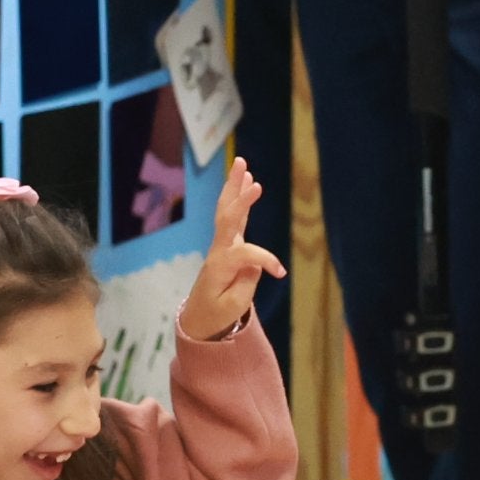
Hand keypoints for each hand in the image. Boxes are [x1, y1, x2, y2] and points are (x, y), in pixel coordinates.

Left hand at [183, 160, 283, 338]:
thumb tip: (256, 263)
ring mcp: (222, 244)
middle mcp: (219, 250)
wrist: (199, 317)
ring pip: (227, 210)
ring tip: (242, 163)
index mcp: (220, 266)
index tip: (281, 273)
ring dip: (234, 186)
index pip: (246, 254)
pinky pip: (234, 216)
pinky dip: (239, 198)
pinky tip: (248, 179)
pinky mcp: (228, 244)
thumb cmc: (217, 314)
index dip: (266, 260)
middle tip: (250, 174)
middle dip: (238, 195)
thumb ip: (247, 281)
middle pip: (227, 216)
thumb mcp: (234, 306)